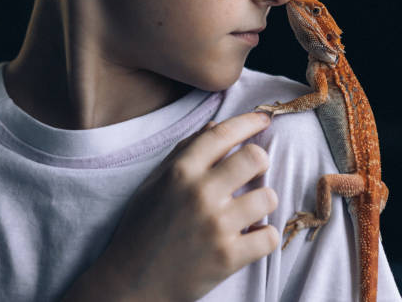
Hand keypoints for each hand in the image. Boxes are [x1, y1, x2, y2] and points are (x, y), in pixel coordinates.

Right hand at [97, 111, 278, 301]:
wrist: (131, 283)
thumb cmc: (142, 227)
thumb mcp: (155, 181)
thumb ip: (185, 151)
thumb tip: (216, 126)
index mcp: (181, 171)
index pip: (223, 134)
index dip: (249, 122)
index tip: (263, 119)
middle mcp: (200, 193)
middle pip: (254, 158)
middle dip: (260, 160)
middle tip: (255, 169)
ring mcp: (216, 226)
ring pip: (267, 197)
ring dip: (263, 201)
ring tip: (249, 208)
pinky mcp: (228, 258)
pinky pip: (269, 236)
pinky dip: (264, 236)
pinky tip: (251, 235)